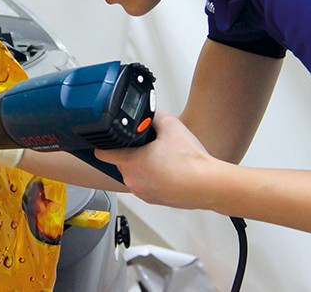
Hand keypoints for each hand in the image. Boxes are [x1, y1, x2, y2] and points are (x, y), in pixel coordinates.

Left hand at [94, 112, 221, 208]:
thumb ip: (154, 115)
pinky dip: (153, 177)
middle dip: (132, 152)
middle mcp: (132, 180)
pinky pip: (146, 184)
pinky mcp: (153, 200)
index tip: (104, 140)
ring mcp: (142, 192)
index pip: (102, 153)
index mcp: (130, 162)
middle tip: (151, 146)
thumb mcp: (170, 126)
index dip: (102, 144)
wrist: (208, 185)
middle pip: (121, 161)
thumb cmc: (190, 161)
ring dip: (143, 165)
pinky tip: (169, 170)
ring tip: (164, 159)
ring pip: (135, 173)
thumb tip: (148, 110)